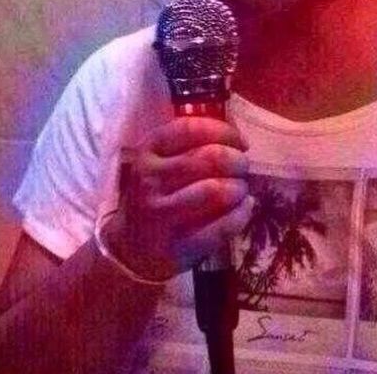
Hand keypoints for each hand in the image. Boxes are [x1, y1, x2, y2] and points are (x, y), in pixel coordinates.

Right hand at [102, 117, 252, 281]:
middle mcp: (151, 180)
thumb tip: (238, 136)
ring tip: (240, 189)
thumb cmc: (158, 193)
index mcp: (149, 151)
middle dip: (237, 160)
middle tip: (241, 167)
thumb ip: (194, 143)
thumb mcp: (162, 160)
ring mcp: (162, 215)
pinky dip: (241, 214)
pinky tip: (245, 207)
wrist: (131, 247)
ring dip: (239, 187)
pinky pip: (221, 226)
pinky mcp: (178, 245)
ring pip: (216, 191)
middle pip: (210, 158)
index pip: (191, 129)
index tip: (240, 142)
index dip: (224, 131)